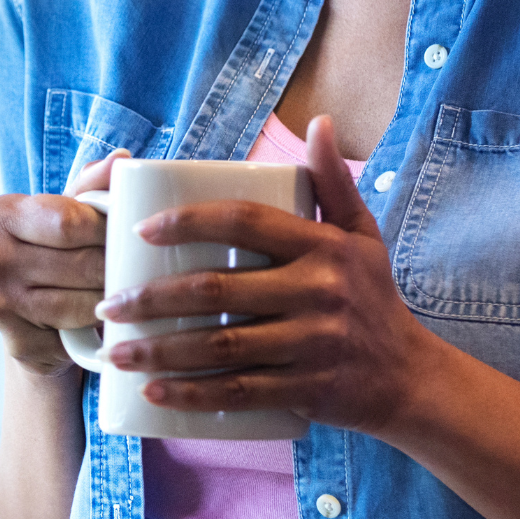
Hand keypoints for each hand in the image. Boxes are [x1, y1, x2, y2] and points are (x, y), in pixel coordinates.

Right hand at [0, 149, 126, 375]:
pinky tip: (107, 322)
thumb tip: (122, 159)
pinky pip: (74, 336)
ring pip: (80, 304)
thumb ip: (91, 184)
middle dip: (117, 267)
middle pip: (80, 265)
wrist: (25, 314)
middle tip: (142, 267)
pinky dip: (95, 331)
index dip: (109, 230)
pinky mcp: (14, 342)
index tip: (131, 233)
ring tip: (129, 292)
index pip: (69, 223)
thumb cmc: (51, 250)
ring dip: (112, 300)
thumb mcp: (65, 211)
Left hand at [95, 116, 447, 435]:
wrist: (410, 378)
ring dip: (159, 352)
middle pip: (218, 289)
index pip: (245, 221)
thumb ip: (334, 181)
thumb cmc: (372, 298)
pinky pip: (239, 393)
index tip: (140, 232)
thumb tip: (318, 123)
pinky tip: (154, 393)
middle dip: (152, 299)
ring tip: (116, 351)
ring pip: (220, 347)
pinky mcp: (306, 390)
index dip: (188, 222)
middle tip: (109, 305)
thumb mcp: (361, 235)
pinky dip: (192, 395)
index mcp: (322, 246)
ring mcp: (311, 344)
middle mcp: (317, 292)